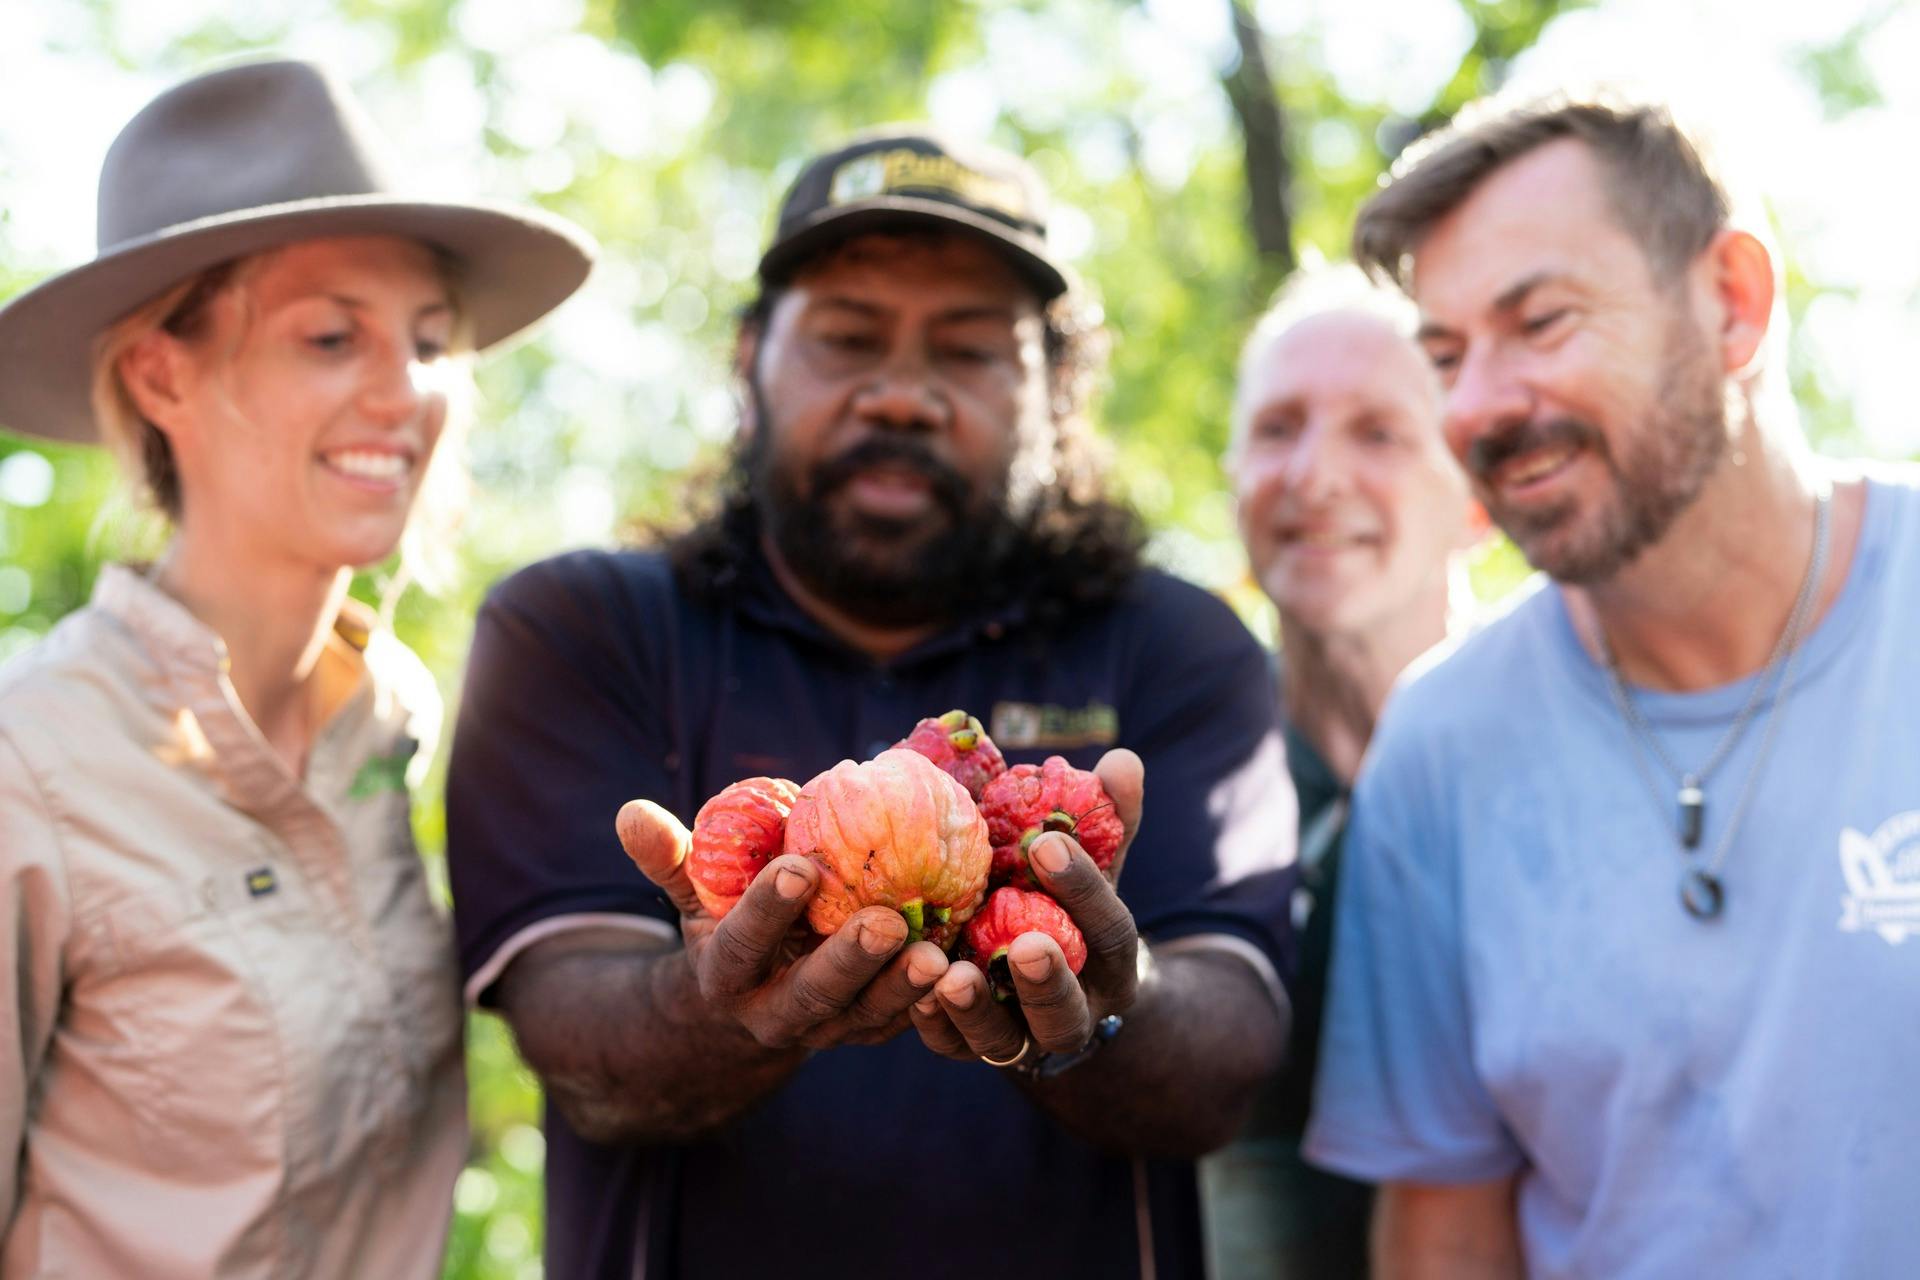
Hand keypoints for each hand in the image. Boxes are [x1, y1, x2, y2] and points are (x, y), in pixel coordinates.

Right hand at [616, 799, 950, 1049]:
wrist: (740, 1013)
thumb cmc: (720, 931)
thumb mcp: (690, 899)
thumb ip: (667, 859)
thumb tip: (628, 813)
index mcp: (725, 975)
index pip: (742, 944)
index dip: (766, 910)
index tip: (797, 868)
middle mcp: (774, 1013)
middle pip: (813, 993)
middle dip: (849, 960)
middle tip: (885, 921)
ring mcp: (826, 1030)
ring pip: (866, 1016)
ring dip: (903, 987)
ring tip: (938, 954)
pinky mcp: (868, 1032)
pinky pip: (904, 1024)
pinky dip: (933, 1003)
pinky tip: (965, 968)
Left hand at [910, 748, 1144, 1067]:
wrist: (1056, 985)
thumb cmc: (1070, 904)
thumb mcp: (1097, 864)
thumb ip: (1109, 819)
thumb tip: (1123, 761)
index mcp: (1109, 961)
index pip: (1108, 929)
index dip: (1084, 889)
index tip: (1049, 844)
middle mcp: (1074, 1010)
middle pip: (1065, 1011)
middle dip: (1048, 980)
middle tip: (1029, 943)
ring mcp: (1022, 1037)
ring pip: (1006, 1040)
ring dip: (978, 1011)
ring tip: (953, 977)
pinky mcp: (972, 1047)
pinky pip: (954, 1046)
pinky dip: (936, 1026)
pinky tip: (914, 996)